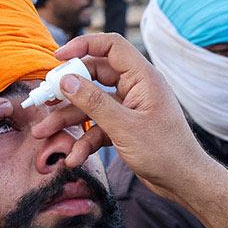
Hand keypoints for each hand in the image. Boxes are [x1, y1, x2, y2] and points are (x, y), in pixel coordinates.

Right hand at [30, 32, 227, 227]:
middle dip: (67, 92)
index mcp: (142, 78)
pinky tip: (74, 158)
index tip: (58, 57)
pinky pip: (99, 127)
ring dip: (68, 120)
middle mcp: (135, 88)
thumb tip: (66, 80)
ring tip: (44, 133)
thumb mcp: (124, 127)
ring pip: (92, 106)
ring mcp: (129, 108)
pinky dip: (85, 140)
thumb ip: (93, 102)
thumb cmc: (164, 152)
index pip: (111, 46)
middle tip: (43, 99)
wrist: (184, 182)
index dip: (83, 45)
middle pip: (94, 78)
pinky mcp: (125, 128)